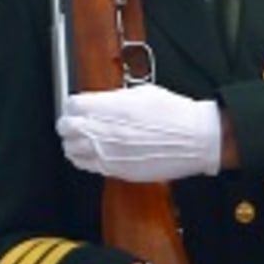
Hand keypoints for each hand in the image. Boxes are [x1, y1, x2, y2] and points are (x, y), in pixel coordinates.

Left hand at [58, 85, 222, 180]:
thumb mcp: (139, 93)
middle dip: (68, 123)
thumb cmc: (175, 114)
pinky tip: (94, 154)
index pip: (71, 105)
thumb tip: (99, 102)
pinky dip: (86, 160)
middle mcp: (104, 131)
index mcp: (108, 108)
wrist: (197, 139)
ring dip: (73, 143)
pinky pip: (89, 167)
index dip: (72, 105)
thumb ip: (113, 98)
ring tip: (81, 139)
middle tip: (74, 122)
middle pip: (66, 127)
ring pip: (72, 150)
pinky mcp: (119, 170)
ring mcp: (110, 153)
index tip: (76, 106)